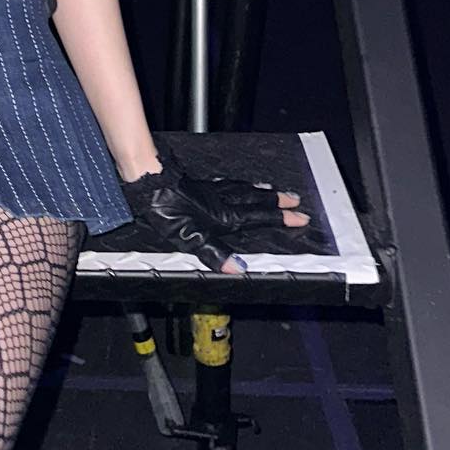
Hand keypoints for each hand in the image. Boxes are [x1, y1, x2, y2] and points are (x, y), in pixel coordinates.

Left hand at [115, 159, 308, 274]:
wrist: (147, 180)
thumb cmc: (166, 209)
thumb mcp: (190, 238)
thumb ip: (215, 254)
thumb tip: (239, 269)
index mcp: (224, 215)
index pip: (259, 217)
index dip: (281, 218)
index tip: (301, 216)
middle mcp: (221, 201)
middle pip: (255, 200)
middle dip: (276, 202)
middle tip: (295, 199)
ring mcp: (210, 190)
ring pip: (242, 189)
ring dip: (259, 191)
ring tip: (271, 191)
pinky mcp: (199, 184)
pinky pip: (227, 183)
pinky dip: (238, 184)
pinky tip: (234, 184)